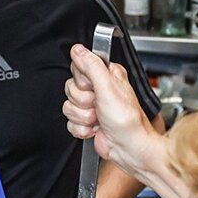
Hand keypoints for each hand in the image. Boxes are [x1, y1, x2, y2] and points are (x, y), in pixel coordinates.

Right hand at [66, 44, 166, 181]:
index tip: (94, 88)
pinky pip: (70, 122)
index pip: (78, 67)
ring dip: (83, 117)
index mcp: (107, 74)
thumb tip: (78, 50)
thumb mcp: (108, 87)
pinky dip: (81, 128)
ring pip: (69, 106)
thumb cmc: (127, 120)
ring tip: (99, 119)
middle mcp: (99, 88)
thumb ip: (91, 66)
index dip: (83, 81)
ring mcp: (92, 106)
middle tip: (98, 106)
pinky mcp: (87, 121)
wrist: (129, 147)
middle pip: (71, 88)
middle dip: (83, 102)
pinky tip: (95, 128)